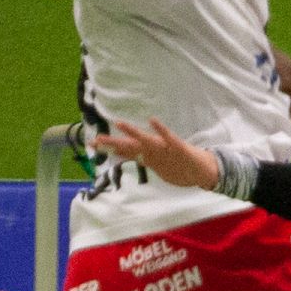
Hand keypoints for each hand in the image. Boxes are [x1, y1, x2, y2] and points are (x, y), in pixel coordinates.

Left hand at [90, 117, 223, 190]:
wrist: (199, 169)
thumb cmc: (178, 165)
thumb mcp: (156, 164)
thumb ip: (143, 158)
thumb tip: (129, 156)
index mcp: (147, 153)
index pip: (124, 149)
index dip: (109, 147)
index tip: (92, 143)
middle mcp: (152, 149)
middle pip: (129, 146)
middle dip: (112, 143)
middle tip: (95, 140)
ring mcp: (164, 147)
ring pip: (144, 140)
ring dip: (131, 132)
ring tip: (118, 123)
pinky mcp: (177, 147)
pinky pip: (168, 138)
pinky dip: (160, 130)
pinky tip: (153, 120)